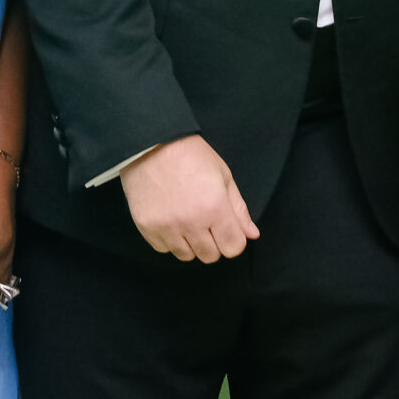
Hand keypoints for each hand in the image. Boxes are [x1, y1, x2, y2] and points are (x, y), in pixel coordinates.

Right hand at [118, 136, 259, 262]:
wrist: (150, 142)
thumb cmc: (190, 154)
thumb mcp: (223, 175)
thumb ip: (238, 209)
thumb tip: (252, 234)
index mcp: (215, 207)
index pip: (233, 248)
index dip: (233, 239)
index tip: (226, 228)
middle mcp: (191, 222)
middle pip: (210, 256)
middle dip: (212, 242)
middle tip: (205, 221)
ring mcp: (166, 226)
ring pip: (186, 256)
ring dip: (190, 242)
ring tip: (185, 219)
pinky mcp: (147, 227)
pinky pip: (163, 248)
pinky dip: (168, 239)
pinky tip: (169, 218)